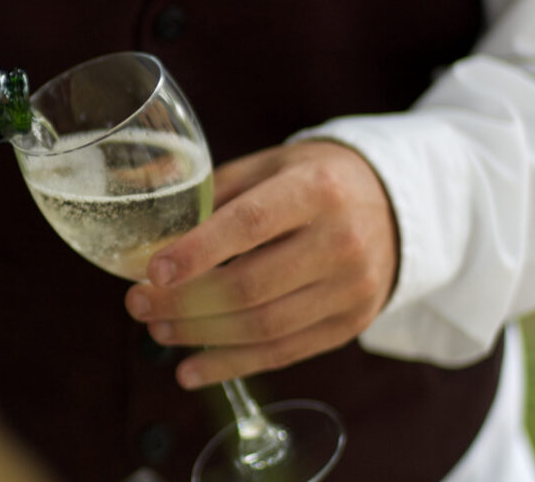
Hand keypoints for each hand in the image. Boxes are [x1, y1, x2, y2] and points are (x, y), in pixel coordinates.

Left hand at [123, 140, 397, 388]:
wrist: (396, 205)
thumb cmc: (315, 181)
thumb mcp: (271, 164)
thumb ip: (212, 190)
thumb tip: (145, 215)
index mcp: (315, 190)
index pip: (249, 225)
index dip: (197, 252)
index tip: (151, 271)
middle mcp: (340, 241)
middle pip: (250, 286)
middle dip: (183, 302)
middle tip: (138, 305)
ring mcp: (350, 288)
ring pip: (263, 327)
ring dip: (200, 336)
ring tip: (158, 331)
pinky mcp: (351, 323)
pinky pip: (283, 353)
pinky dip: (231, 366)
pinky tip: (191, 370)